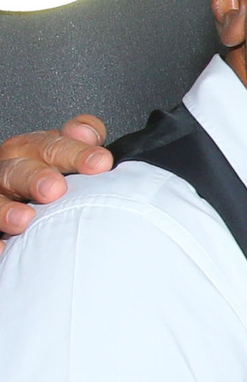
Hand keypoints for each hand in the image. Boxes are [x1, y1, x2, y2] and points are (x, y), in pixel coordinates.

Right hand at [0, 116, 113, 250]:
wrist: (37, 205)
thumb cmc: (59, 179)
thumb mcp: (71, 157)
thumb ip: (82, 143)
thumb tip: (88, 133)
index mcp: (33, 150)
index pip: (51, 144)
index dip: (75, 151)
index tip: (100, 162)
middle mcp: (11, 169)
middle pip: (18, 169)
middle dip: (34, 177)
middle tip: (55, 189)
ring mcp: (0, 196)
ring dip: (7, 209)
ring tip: (24, 219)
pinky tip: (4, 248)